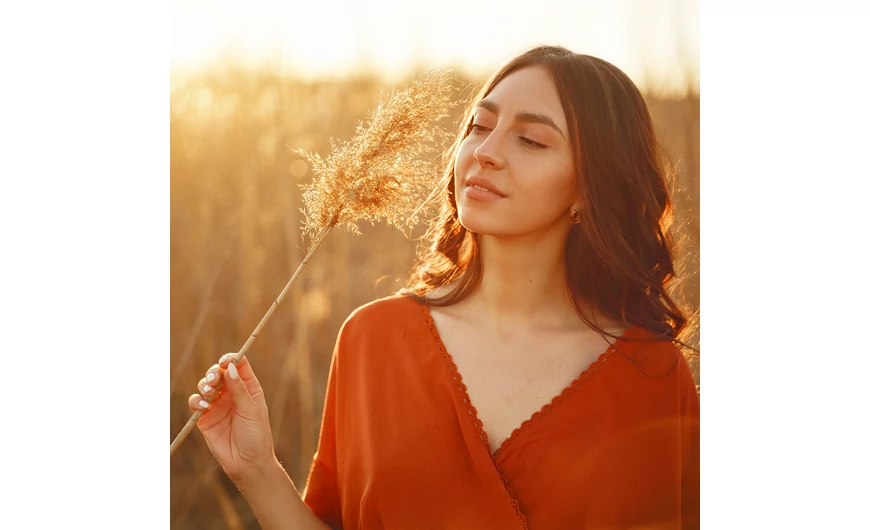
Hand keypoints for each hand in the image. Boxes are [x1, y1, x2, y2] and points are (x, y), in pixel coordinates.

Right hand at [188, 354, 275, 480]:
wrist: (247, 463)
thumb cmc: (256, 436)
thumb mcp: (252, 411)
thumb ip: (239, 390)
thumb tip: (230, 369)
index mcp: (248, 388)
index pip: (238, 366)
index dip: (231, 359)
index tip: (225, 361)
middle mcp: (232, 393)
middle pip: (219, 372)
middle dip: (214, 372)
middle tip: (215, 380)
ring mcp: (217, 405)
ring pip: (205, 385)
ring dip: (205, 385)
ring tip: (210, 393)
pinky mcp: (205, 418)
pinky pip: (196, 403)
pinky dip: (197, 401)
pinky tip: (204, 407)